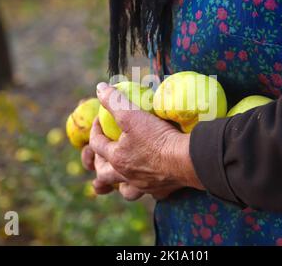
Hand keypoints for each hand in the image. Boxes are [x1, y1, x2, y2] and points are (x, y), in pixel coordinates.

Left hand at [89, 82, 204, 199]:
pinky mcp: (162, 189)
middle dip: (99, 165)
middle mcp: (127, 175)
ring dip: (120, 185)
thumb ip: (114, 100)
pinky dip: (149, 187)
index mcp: (117, 158)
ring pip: (126, 192)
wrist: (186, 159)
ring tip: (122, 177)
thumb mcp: (132, 114)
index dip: (95, 130)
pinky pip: (152, 193)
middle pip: (104, 176)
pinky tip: (152, 180)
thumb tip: (99, 88)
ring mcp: (144, 185)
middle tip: (102, 154)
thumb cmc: (157, 137)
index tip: (100, 119)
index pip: (97, 144)